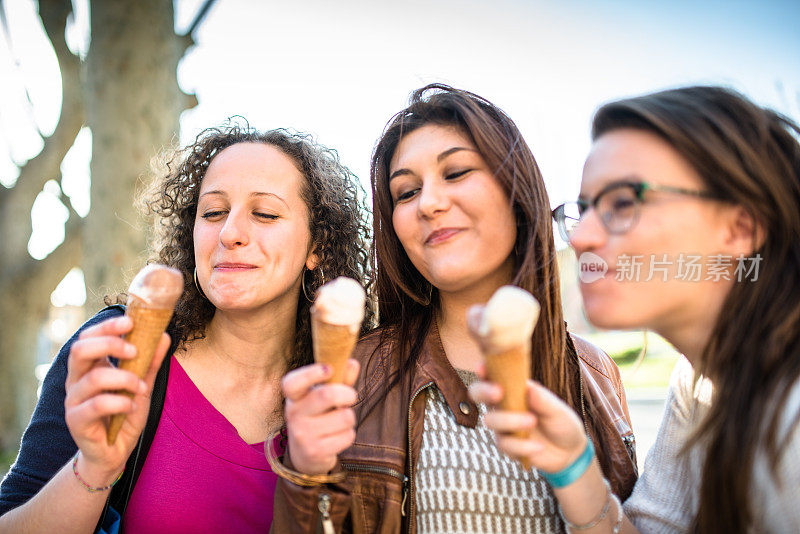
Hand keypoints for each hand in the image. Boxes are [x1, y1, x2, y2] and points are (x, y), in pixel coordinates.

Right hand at [64, 315, 169, 481]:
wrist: (114, 451)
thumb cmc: (124, 414)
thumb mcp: (142, 385)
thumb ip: (150, 362)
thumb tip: (163, 335)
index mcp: (89, 367)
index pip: (88, 337)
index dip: (107, 326)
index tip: (130, 321)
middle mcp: (76, 380)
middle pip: (79, 349)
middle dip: (110, 344)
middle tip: (135, 351)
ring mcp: (73, 401)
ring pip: (93, 378)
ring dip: (125, 379)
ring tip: (142, 388)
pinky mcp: (76, 421)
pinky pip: (98, 405)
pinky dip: (121, 402)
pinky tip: (132, 407)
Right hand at [282, 360, 359, 474]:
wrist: (305, 453)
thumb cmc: (319, 415)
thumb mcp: (324, 395)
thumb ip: (339, 379)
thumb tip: (352, 364)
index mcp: (294, 397)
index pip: (292, 383)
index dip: (311, 373)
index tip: (329, 369)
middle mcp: (294, 414)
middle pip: (327, 395)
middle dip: (348, 394)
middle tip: (350, 397)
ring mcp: (303, 434)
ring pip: (344, 417)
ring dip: (350, 417)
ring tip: (340, 421)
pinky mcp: (315, 452)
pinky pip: (347, 436)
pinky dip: (349, 434)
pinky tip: (338, 436)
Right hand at [469, 375, 587, 472]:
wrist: (569, 452)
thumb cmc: (561, 422)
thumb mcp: (557, 409)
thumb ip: (542, 399)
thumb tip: (528, 387)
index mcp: (513, 389)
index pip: (492, 375)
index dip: (483, 370)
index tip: (482, 368)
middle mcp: (503, 405)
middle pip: (477, 394)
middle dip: (483, 391)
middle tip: (498, 393)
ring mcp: (502, 426)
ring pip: (490, 420)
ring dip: (510, 421)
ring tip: (533, 421)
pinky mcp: (507, 446)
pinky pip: (505, 444)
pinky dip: (522, 446)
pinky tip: (538, 447)